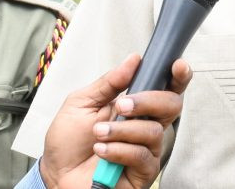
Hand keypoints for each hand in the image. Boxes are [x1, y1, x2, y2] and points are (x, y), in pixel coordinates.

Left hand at [39, 54, 191, 188]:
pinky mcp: (143, 172)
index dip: (178, 76)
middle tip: (121, 106)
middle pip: (171, 105)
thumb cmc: (68, 142)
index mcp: (136, 107)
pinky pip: (142, 156)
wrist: (56, 175)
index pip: (167, 89)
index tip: (177, 65)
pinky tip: (102, 150)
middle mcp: (146, 126)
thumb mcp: (81, 103)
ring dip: (122, 130)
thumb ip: (109, 82)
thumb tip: (133, 60)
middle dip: (148, 101)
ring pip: (154, 131)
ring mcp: (147, 150)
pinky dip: (119, 150)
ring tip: (98, 134)